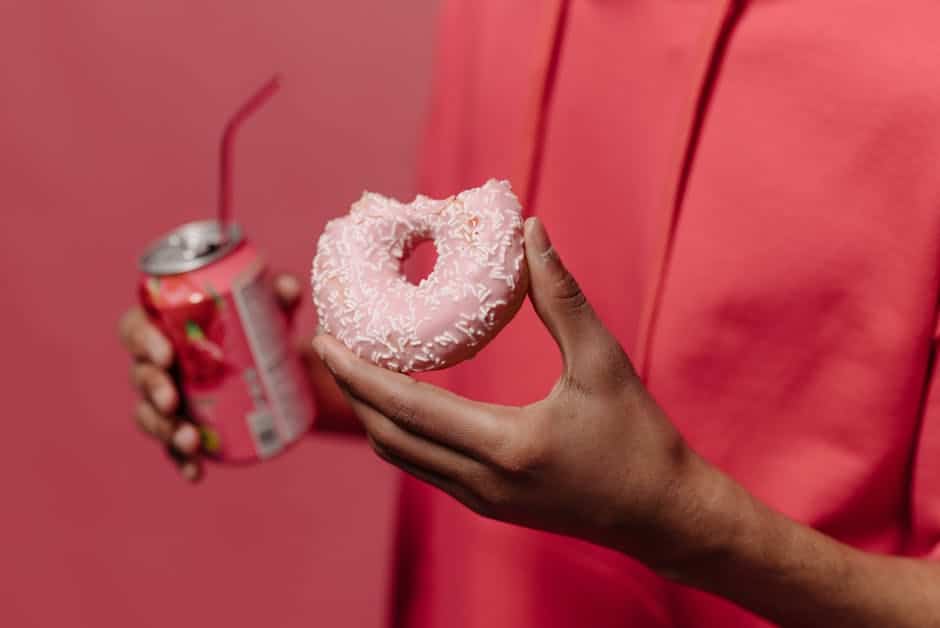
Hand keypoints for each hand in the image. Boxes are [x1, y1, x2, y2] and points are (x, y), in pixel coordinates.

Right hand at [118, 273, 317, 480]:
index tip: (166, 353)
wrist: (275, 359)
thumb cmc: (257, 322)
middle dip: (152, 389)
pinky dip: (183, 461)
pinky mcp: (183, 425)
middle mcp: (156, 363)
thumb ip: (277, 294)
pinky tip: (197, 473)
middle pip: (139, 375)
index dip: (143, 341)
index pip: (135, 329)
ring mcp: (165, 398)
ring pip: (149, 414)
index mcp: (163, 326)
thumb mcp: (267, 307)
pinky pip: (172, 447)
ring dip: (163, 429)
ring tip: (188, 440)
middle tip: (172, 400)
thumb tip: (291, 289)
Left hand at [312, 217, 726, 567]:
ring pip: (402, 457)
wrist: (662, 514)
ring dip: (372, 413)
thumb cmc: (639, 438)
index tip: (324, 340)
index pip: (408, 409)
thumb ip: (563, 297)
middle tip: (330, 346)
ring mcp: (482, 501)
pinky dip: (400, 432)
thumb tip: (532, 232)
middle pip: (389, 438)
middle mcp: (483, 483)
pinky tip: (401, 400)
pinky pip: (424, 467)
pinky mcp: (488, 506)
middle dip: (351, 392)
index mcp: (507, 446)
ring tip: (356, 368)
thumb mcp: (605, 362)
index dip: (358, 375)